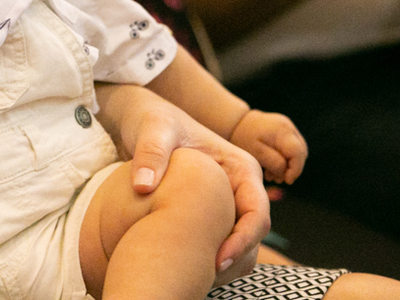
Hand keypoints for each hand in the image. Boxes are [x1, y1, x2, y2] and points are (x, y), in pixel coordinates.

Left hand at [98, 84, 268, 280]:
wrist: (142, 121)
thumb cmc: (152, 120)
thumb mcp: (152, 130)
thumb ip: (150, 152)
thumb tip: (143, 186)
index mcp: (240, 167)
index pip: (257, 212)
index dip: (243, 240)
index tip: (216, 261)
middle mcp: (240, 186)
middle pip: (253, 233)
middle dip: (234, 258)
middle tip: (204, 277)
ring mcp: (228, 201)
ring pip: (240, 242)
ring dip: (224, 263)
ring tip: (195, 278)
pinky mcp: (212, 212)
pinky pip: (219, 241)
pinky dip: (208, 257)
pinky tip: (185, 268)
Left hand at [229, 109, 307, 183]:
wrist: (236, 122)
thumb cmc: (243, 138)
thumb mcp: (256, 153)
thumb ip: (274, 163)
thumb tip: (286, 173)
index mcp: (281, 131)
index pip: (298, 152)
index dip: (296, 169)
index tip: (287, 181)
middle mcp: (288, 126)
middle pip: (300, 152)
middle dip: (292, 169)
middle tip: (277, 179)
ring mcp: (288, 126)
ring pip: (298, 151)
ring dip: (288, 165)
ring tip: (271, 175)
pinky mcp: (286, 129)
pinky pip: (292, 146)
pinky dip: (286, 158)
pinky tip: (272, 166)